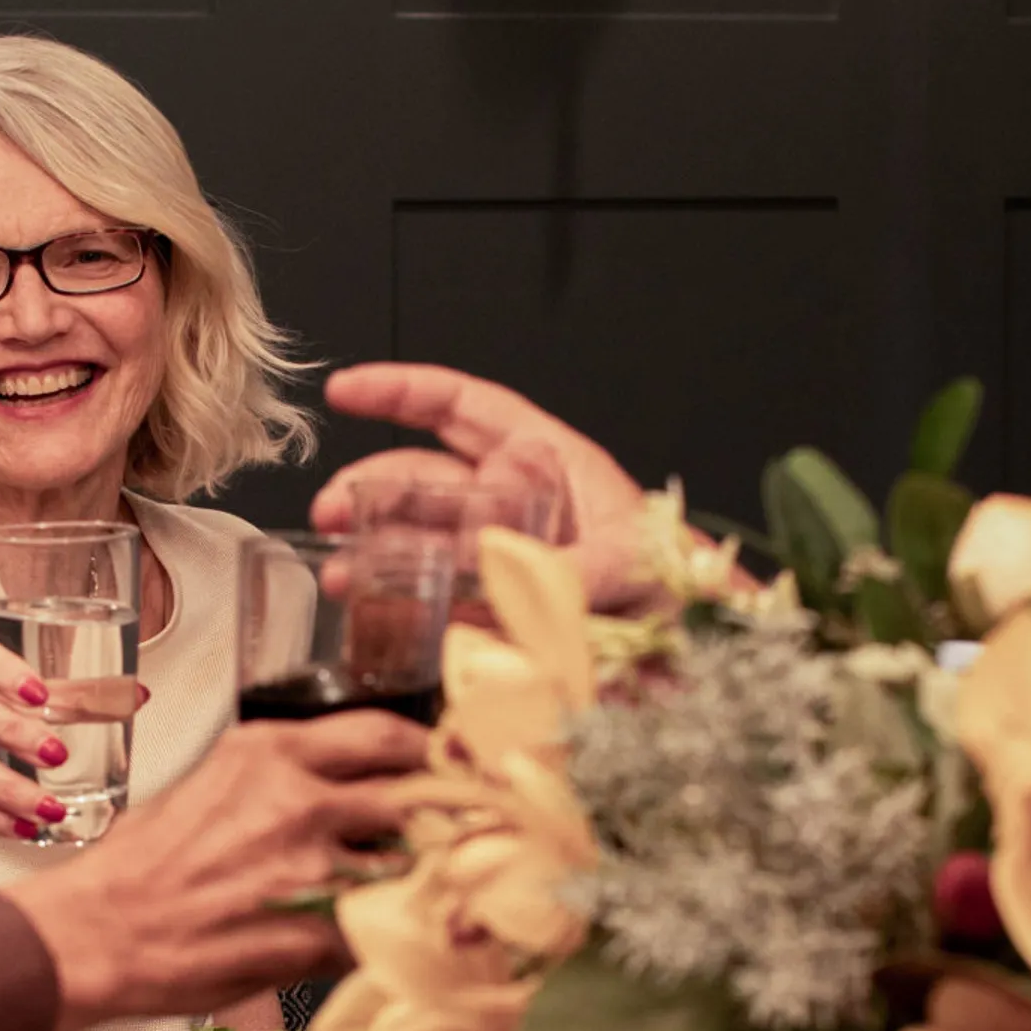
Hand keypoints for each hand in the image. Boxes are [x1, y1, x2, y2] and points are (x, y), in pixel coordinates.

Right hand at [2, 713, 432, 1030]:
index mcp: (269, 754)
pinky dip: (373, 937)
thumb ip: (280, 778)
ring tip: (398, 890)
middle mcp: (296, 801)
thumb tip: (337, 786)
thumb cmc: (140, 867)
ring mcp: (308, 869)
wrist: (96, 933)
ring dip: (407, 880)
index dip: (426, 753)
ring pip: (403, 866)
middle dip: (436, 815)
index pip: (382, 735)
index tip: (445, 764)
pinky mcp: (309, 934)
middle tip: (448, 829)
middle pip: (412, 796)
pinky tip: (363, 939)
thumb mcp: (212, 785)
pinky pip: (370, 932)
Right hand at [313, 363, 656, 609]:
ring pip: (423, 538)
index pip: (461, 406)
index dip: (401, 392)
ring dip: (376, 552)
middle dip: (370, 489)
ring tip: (343, 576)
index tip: (346, 390)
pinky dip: (407, 605)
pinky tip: (379, 615)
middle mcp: (513, 498)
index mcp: (544, 457)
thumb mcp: (630, 557)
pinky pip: (441, 595)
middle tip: (332, 513)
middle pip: (425, 477)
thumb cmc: (676, 576)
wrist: (698, 640)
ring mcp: (499, 550)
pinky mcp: (494, 602)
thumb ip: (572, 566)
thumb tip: (515, 576)